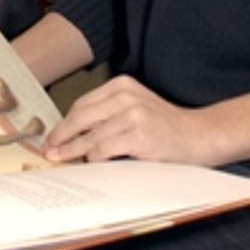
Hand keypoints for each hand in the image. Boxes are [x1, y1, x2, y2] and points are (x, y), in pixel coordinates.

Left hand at [43, 75, 222, 166]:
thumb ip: (108, 114)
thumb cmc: (165, 126)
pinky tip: (90, 163)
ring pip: (90, 136)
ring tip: (61, 158)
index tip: (53, 136)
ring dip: (73, 151)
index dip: (64, 122)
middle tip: (49, 149)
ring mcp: (133, 114)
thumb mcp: (135, 108)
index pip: (82, 104)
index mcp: (122, 85)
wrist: (199, 135)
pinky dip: (93, 158)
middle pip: (81, 117)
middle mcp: (126, 95)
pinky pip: (104, 149)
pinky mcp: (139, 135)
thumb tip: (71, 133)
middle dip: (61, 136)